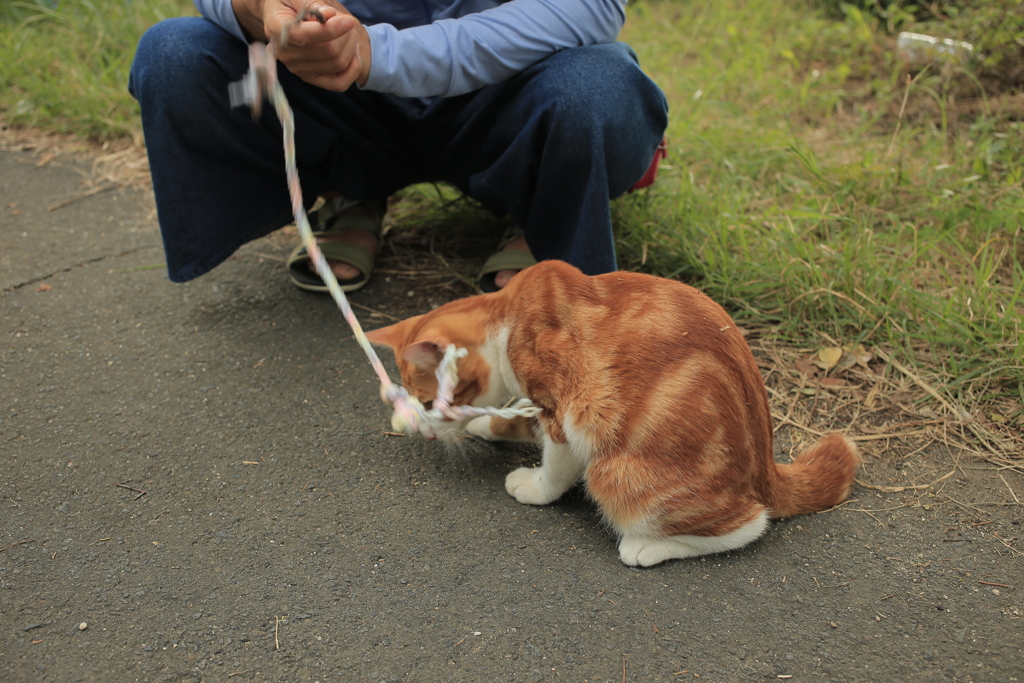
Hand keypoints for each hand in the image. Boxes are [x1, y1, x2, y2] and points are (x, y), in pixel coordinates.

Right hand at [234, 0, 370, 90]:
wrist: (282, 18)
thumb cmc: (290, 3)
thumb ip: (312, 3)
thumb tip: (330, 15)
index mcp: (277, 28)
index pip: (304, 36)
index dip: (330, 30)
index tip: (347, 20)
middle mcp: (285, 54)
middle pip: (328, 51)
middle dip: (345, 34)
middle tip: (347, 21)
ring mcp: (298, 69)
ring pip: (337, 64)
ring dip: (351, 47)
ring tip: (350, 33)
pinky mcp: (311, 79)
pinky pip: (339, 83)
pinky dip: (352, 69)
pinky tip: (353, 52)